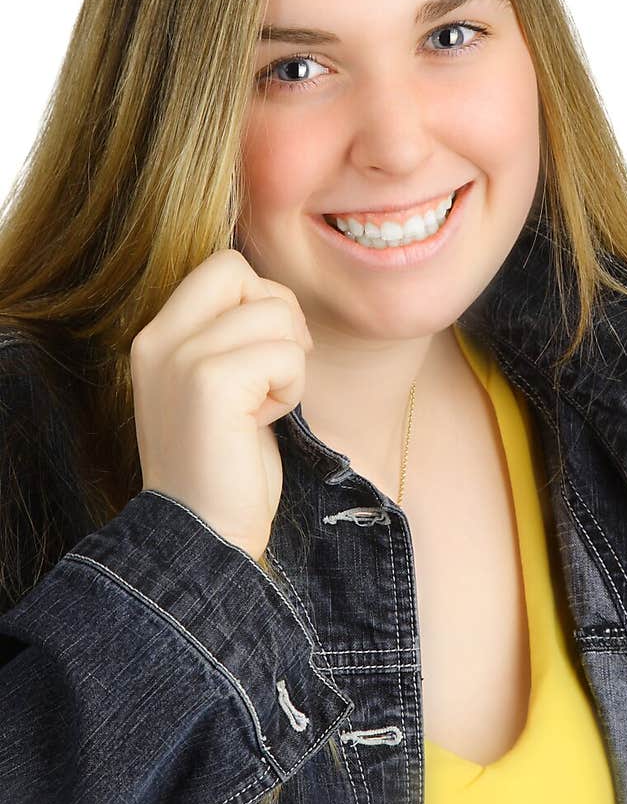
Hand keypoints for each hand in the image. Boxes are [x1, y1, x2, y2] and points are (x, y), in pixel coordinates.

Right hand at [130, 248, 312, 561]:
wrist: (204, 536)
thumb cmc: (225, 465)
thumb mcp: (216, 384)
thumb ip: (230, 335)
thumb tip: (278, 299)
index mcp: (157, 336)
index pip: (222, 267)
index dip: (261, 300)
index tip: (264, 355)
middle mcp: (159, 339)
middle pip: (242, 272)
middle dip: (279, 317)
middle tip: (273, 375)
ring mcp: (181, 358)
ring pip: (275, 314)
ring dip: (290, 363)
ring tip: (262, 408)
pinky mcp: (210, 382)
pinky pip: (286, 354)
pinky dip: (292, 389)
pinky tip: (264, 422)